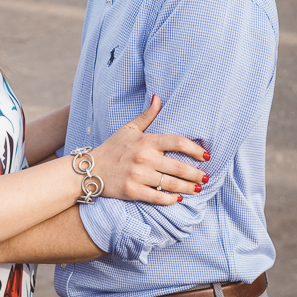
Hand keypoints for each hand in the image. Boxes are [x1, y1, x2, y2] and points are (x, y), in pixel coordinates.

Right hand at [91, 95, 209, 205]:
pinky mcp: (132, 191)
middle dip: (196, 173)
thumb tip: (158, 97)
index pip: (177, 142)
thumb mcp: (129, 128)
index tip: (206, 155)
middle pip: (178, 166)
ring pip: (171, 184)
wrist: (90, 169)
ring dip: (188, 187)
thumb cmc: (113, 147)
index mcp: (146, 141)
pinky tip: (178, 198)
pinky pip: (157, 197)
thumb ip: (147, 115)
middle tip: (206, 177)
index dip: (195, 149)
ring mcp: (138, 175)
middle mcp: (144, 158)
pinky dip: (170, 199)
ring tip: (198, 188)